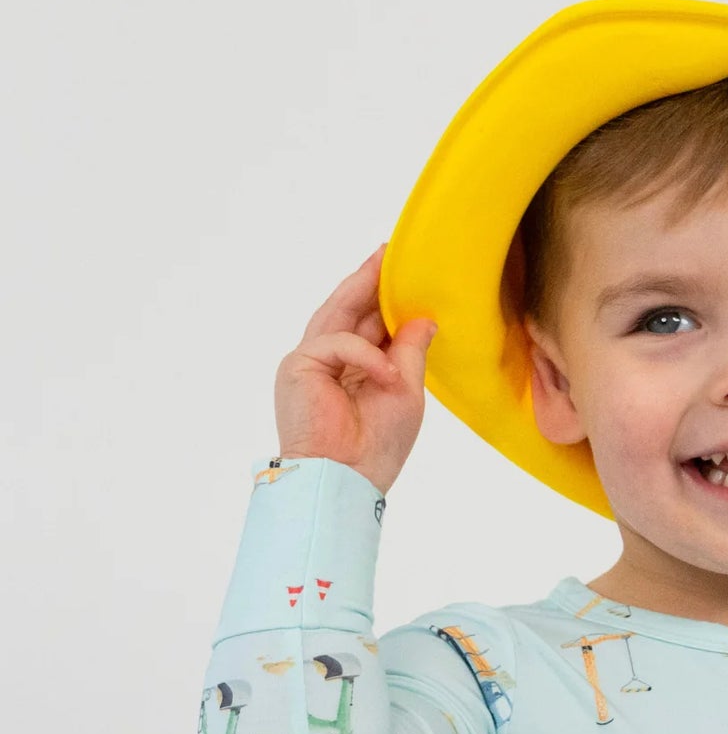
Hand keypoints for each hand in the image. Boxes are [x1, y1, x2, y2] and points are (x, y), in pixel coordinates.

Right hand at [273, 243, 436, 495]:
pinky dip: (366, 355)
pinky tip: (387, 374)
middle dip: (368, 281)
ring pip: (337, 314)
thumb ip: (410, 353)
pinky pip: (338, 342)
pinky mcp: (299, 366)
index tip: (401, 270)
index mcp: (352, 369)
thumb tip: (423, 319)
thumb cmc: (376, 446)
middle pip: (348, 310)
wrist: (347, 480)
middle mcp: (327, 362)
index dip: (382, 297)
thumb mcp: (407, 392)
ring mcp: (309, 362)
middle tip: (389, 252)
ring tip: (384, 265)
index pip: (367, 324)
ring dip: (362, 289)